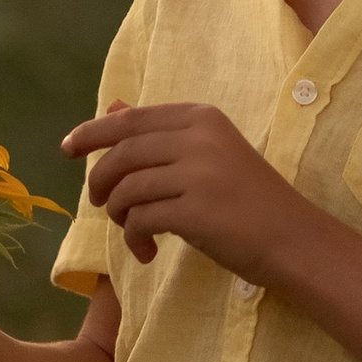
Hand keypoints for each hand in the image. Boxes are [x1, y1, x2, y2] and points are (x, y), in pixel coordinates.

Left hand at [61, 101, 310, 278]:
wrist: (294, 239)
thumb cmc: (249, 199)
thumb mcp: (207, 154)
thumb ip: (159, 132)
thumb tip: (112, 107)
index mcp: (202, 117)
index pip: (132, 119)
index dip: (93, 132)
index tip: (67, 148)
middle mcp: (200, 137)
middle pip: (123, 153)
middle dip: (100, 179)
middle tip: (99, 203)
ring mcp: (199, 173)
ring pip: (127, 188)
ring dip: (118, 214)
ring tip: (131, 231)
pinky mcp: (196, 211)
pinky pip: (140, 220)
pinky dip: (134, 239)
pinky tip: (146, 253)